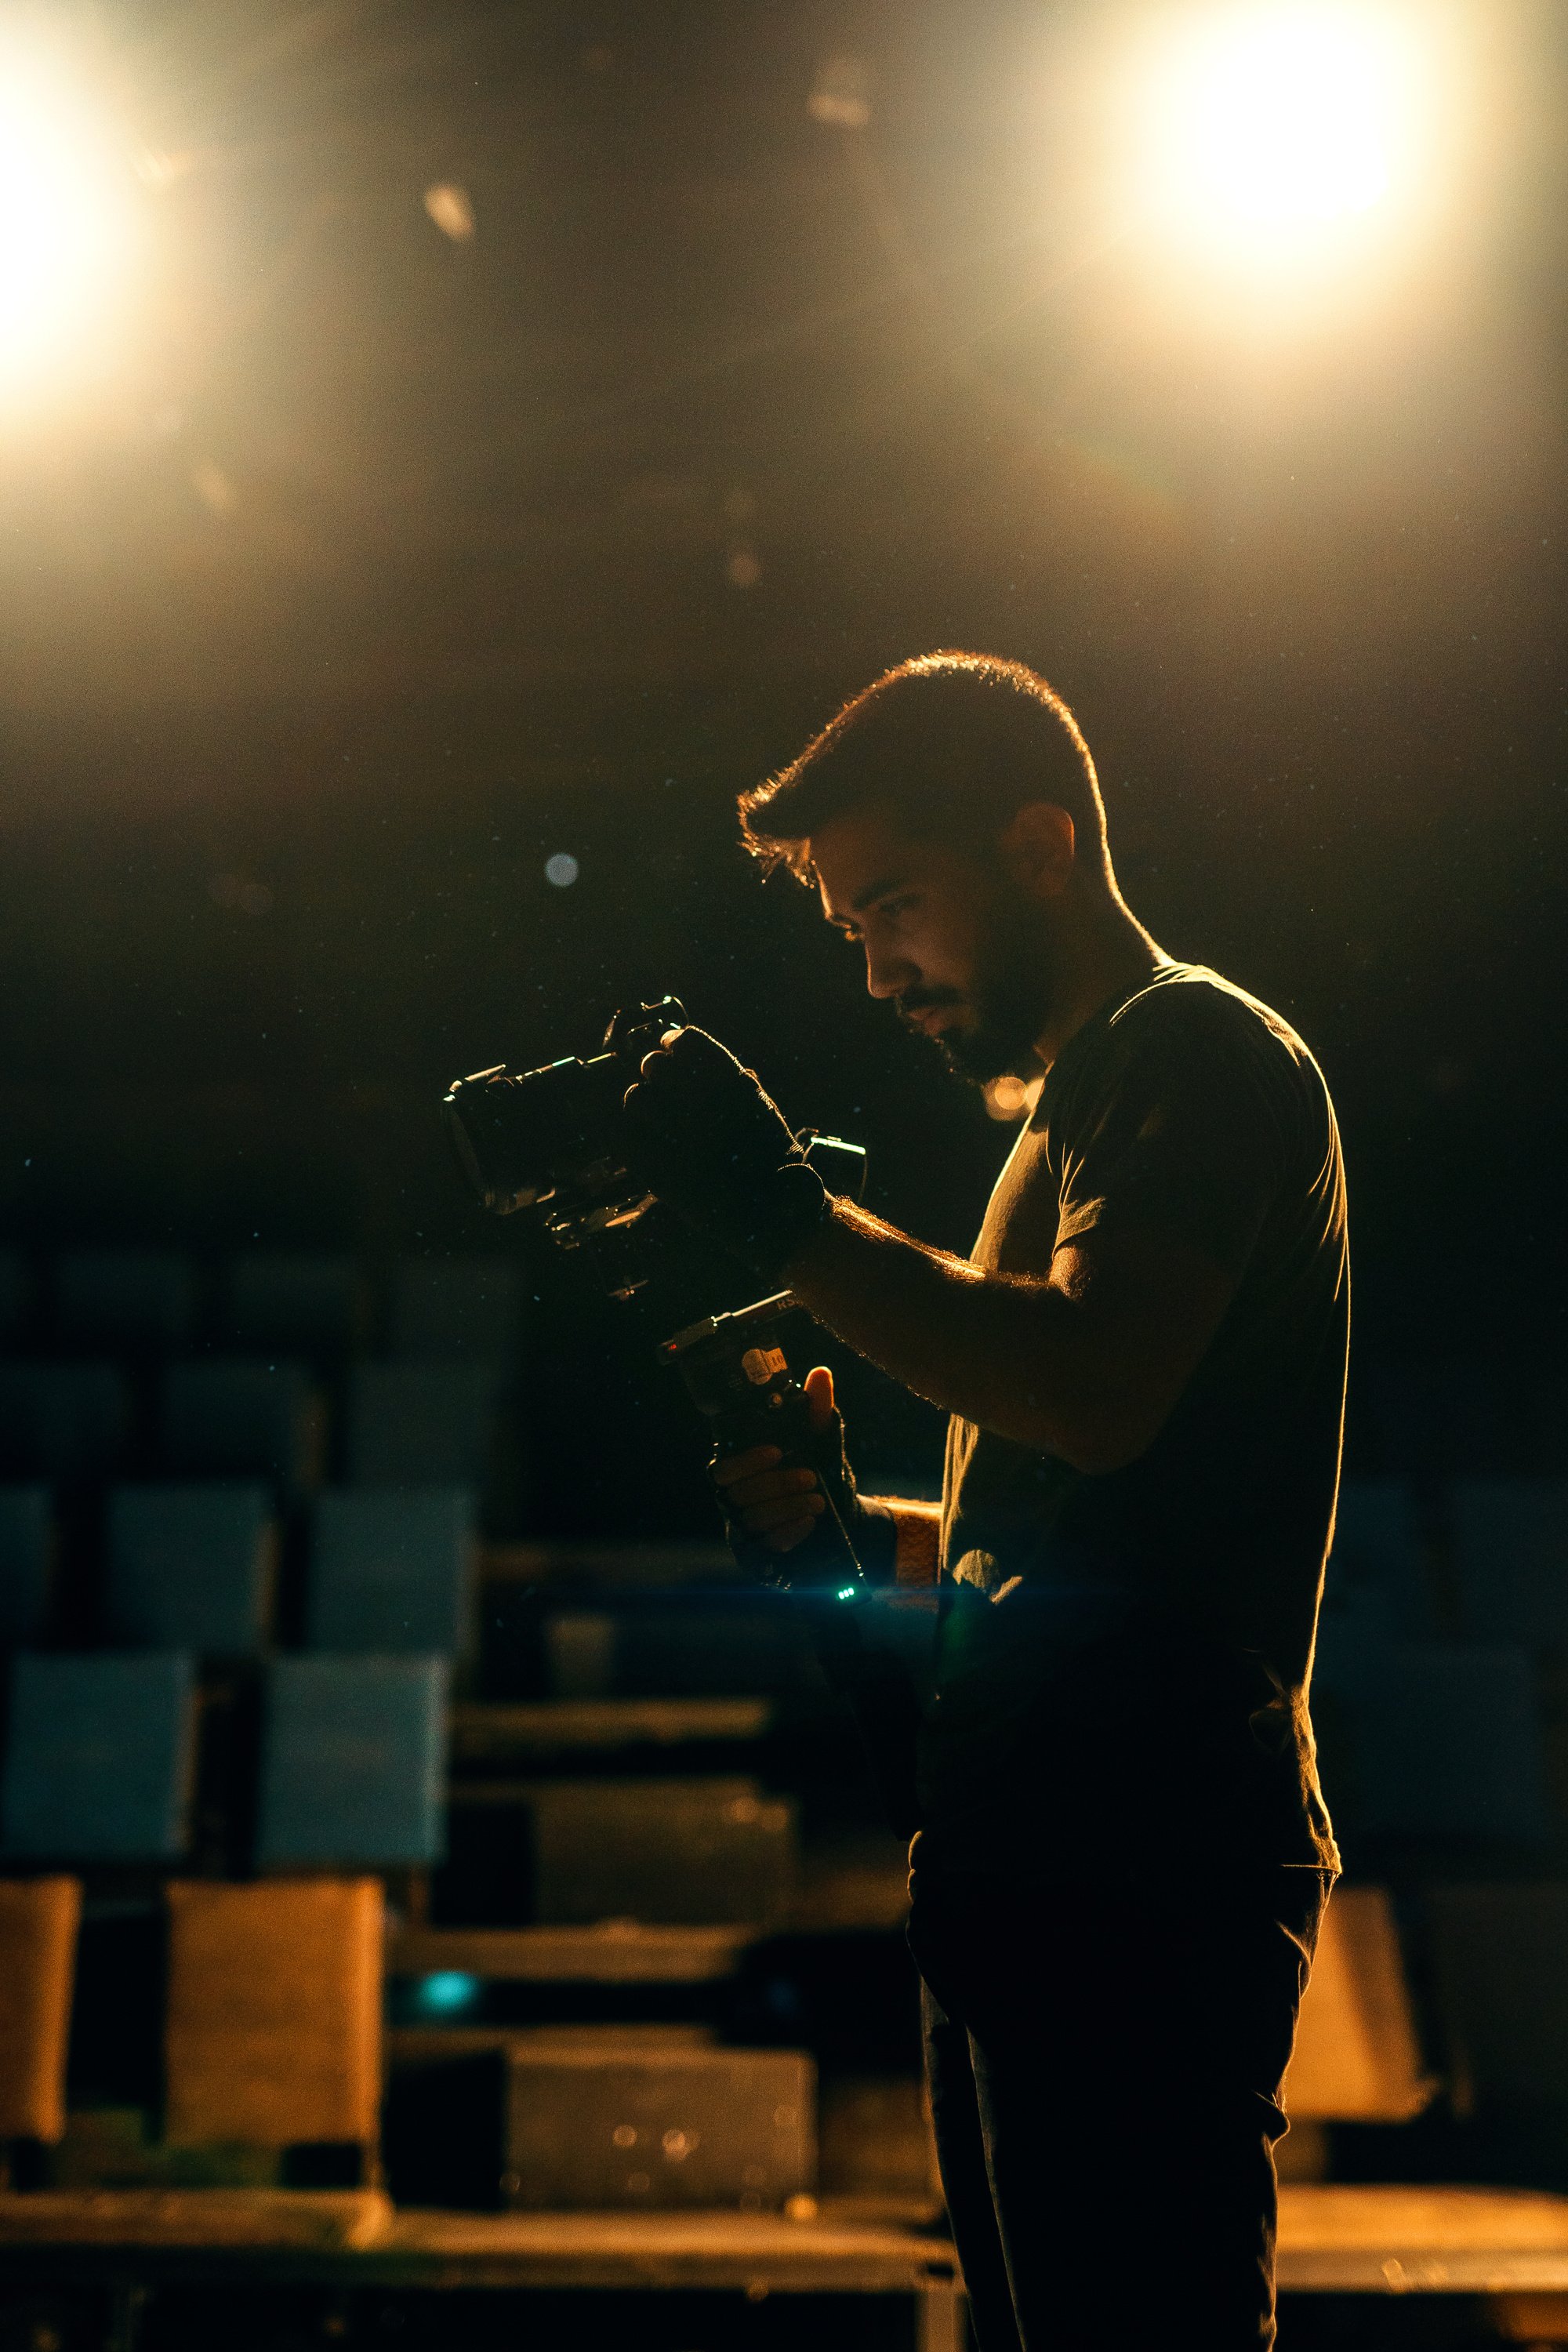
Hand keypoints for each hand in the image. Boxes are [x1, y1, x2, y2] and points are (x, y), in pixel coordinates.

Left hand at [620, 1024, 828, 1278]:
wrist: (777, 1213)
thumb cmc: (769, 1157)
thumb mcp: (759, 1106)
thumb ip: (724, 1078)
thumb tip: (679, 1048)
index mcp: (734, 1085)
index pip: (686, 1041)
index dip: (674, 1044)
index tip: (672, 1052)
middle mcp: (707, 1107)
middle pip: (654, 1065)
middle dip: (655, 1074)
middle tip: (662, 1089)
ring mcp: (684, 1140)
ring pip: (635, 1097)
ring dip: (641, 1104)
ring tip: (653, 1118)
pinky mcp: (664, 1174)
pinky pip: (625, 1139)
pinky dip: (629, 1138)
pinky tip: (643, 1143)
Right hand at [714, 1364, 838, 1555]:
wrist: (840, 1513)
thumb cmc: (821, 1470)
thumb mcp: (822, 1440)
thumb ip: (817, 1410)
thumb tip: (820, 1374)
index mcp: (741, 1469)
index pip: (723, 1468)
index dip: (746, 1461)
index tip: (776, 1452)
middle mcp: (735, 1499)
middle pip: (738, 1494)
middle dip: (776, 1485)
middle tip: (810, 1477)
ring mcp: (745, 1527)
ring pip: (753, 1519)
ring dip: (786, 1507)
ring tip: (817, 1501)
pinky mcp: (759, 1552)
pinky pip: (765, 1546)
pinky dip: (787, 1532)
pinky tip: (808, 1523)